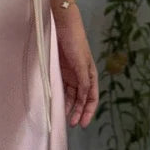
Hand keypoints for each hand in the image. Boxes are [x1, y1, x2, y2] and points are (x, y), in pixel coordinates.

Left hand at [54, 9, 98, 127]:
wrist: (63, 25)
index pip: (92, 98)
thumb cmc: (75, 42)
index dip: (89, 111)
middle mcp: (82, 76)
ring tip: (65, 118)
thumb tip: (85, 98)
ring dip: (70, 106)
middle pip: (82, 99)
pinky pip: (62, 87)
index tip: (83, 124)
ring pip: (72, 95)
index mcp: (90, 74)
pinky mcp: (60, 69)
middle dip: (79, 112)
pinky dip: (62, 96)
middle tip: (73, 125)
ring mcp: (71, 73)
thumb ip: (83, 80)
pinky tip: (58, 104)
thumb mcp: (81, 62)